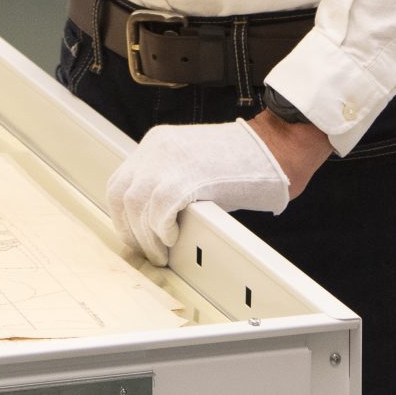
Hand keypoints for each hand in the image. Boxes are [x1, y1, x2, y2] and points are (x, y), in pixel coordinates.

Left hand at [104, 120, 290, 265]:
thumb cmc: (243, 162)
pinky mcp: (187, 177)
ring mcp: (170, 160)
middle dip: (131, 230)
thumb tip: (153, 223)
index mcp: (157, 142)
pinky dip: (163, 231)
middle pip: (122, 195)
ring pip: (137, 206)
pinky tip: (175, 238)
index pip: (120, 182)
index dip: (123, 215)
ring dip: (147, 236)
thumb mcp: (194, 165)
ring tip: (162, 251)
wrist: (275, 146)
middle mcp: (157, 147)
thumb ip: (169, 183)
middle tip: (147, 250)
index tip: (133, 234)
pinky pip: (159, 211)